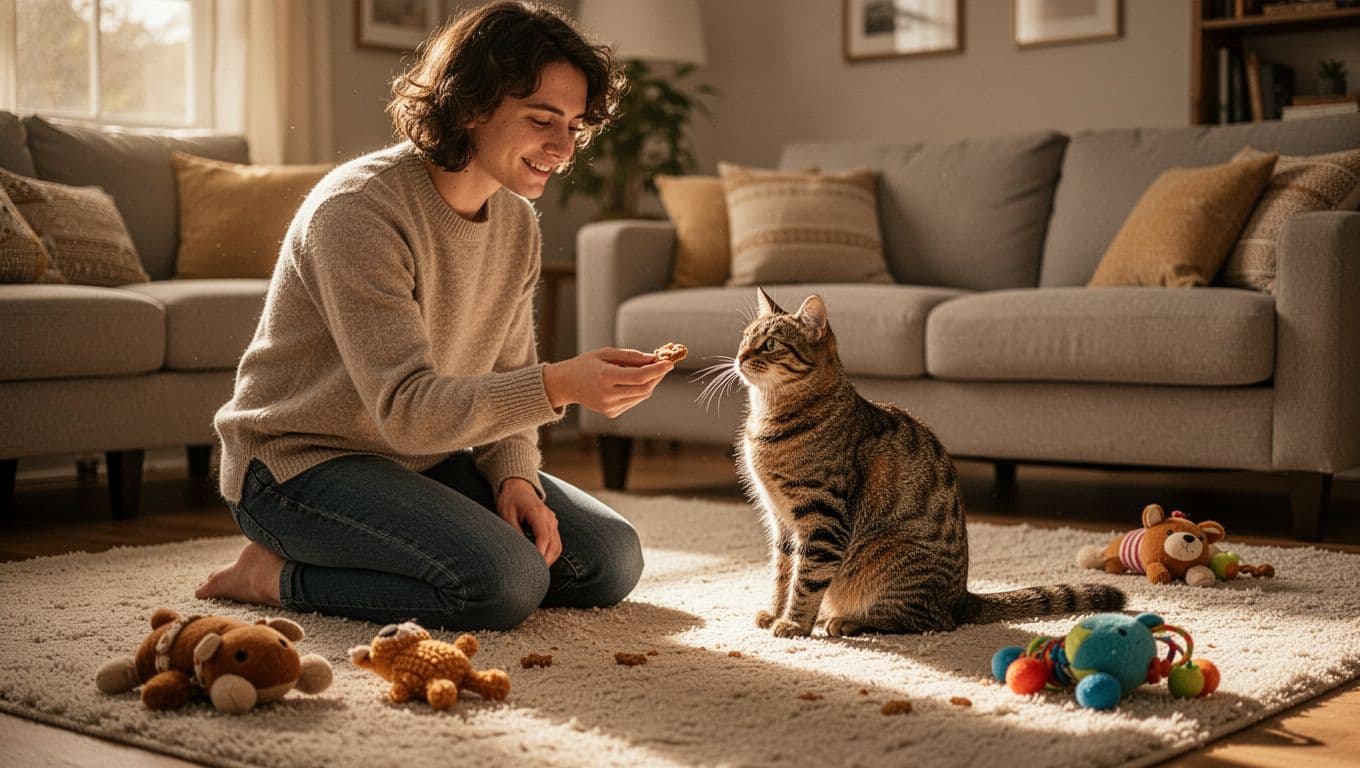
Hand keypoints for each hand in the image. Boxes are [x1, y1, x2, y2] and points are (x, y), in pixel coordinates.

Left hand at [497, 477, 561, 564]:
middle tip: (536, 576)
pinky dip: (551, 554)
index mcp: (538, 513)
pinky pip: (556, 542)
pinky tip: (542, 562)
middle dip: (546, 561)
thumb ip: (514, 532)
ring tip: (540, 572)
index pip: (543, 537)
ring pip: (557, 546)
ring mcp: (553, 521)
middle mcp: (549, 517)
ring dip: (550, 559)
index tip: (535, 567)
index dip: (540, 553)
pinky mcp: (552, 525)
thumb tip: (519, 552)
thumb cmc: (510, 500)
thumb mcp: (506, 515)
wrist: (518, 486)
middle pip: (553, 544)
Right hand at [542, 347, 673, 417]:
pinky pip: (634, 401)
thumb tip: (653, 359)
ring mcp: (610, 407)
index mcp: (605, 377)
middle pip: (644, 389)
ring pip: (641, 396)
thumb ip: (630, 356)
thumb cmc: (585, 365)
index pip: (639, 377)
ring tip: (651, 370)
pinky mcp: (611, 413)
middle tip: (663, 365)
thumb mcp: (605, 353)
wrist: (566, 385)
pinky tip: (635, 381)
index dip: (657, 370)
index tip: (669, 363)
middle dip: (657, 377)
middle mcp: (608, 395)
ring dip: (651, 383)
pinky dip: (640, 390)